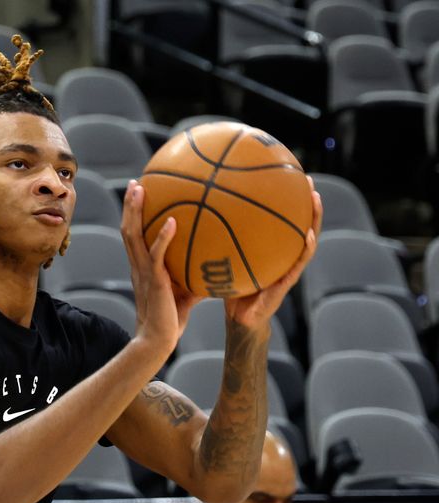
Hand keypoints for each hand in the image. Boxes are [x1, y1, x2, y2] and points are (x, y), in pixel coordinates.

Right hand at [121, 180, 200, 351]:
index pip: (133, 236)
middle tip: (135, 183)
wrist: (159, 339)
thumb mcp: (185, 289)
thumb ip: (196, 273)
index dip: (132, 215)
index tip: (137, 194)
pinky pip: (156, 254)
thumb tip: (220, 262)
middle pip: (128, 229)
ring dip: (135, 212)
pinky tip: (172, 222)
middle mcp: (138, 265)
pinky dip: (163, 237)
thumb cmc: (172, 317)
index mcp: (141, 266)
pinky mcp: (154, 280)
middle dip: (130, 206)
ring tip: (140, 190)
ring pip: (133, 235)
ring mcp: (144, 271)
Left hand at [224, 177, 322, 329]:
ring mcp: (287, 269)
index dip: (282, 202)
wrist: (238, 320)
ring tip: (315, 199)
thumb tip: (193, 219)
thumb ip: (213, 245)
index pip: (278, 222)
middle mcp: (281, 256)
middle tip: (306, 180)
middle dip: (303, 202)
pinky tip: (307, 235)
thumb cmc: (229, 290)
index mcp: (269, 251)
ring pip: (305, 241)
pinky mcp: (286, 284)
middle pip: (297, 225)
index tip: (283, 176)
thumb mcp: (219, 264)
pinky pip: (297, 264)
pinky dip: (305, 250)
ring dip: (313, 219)